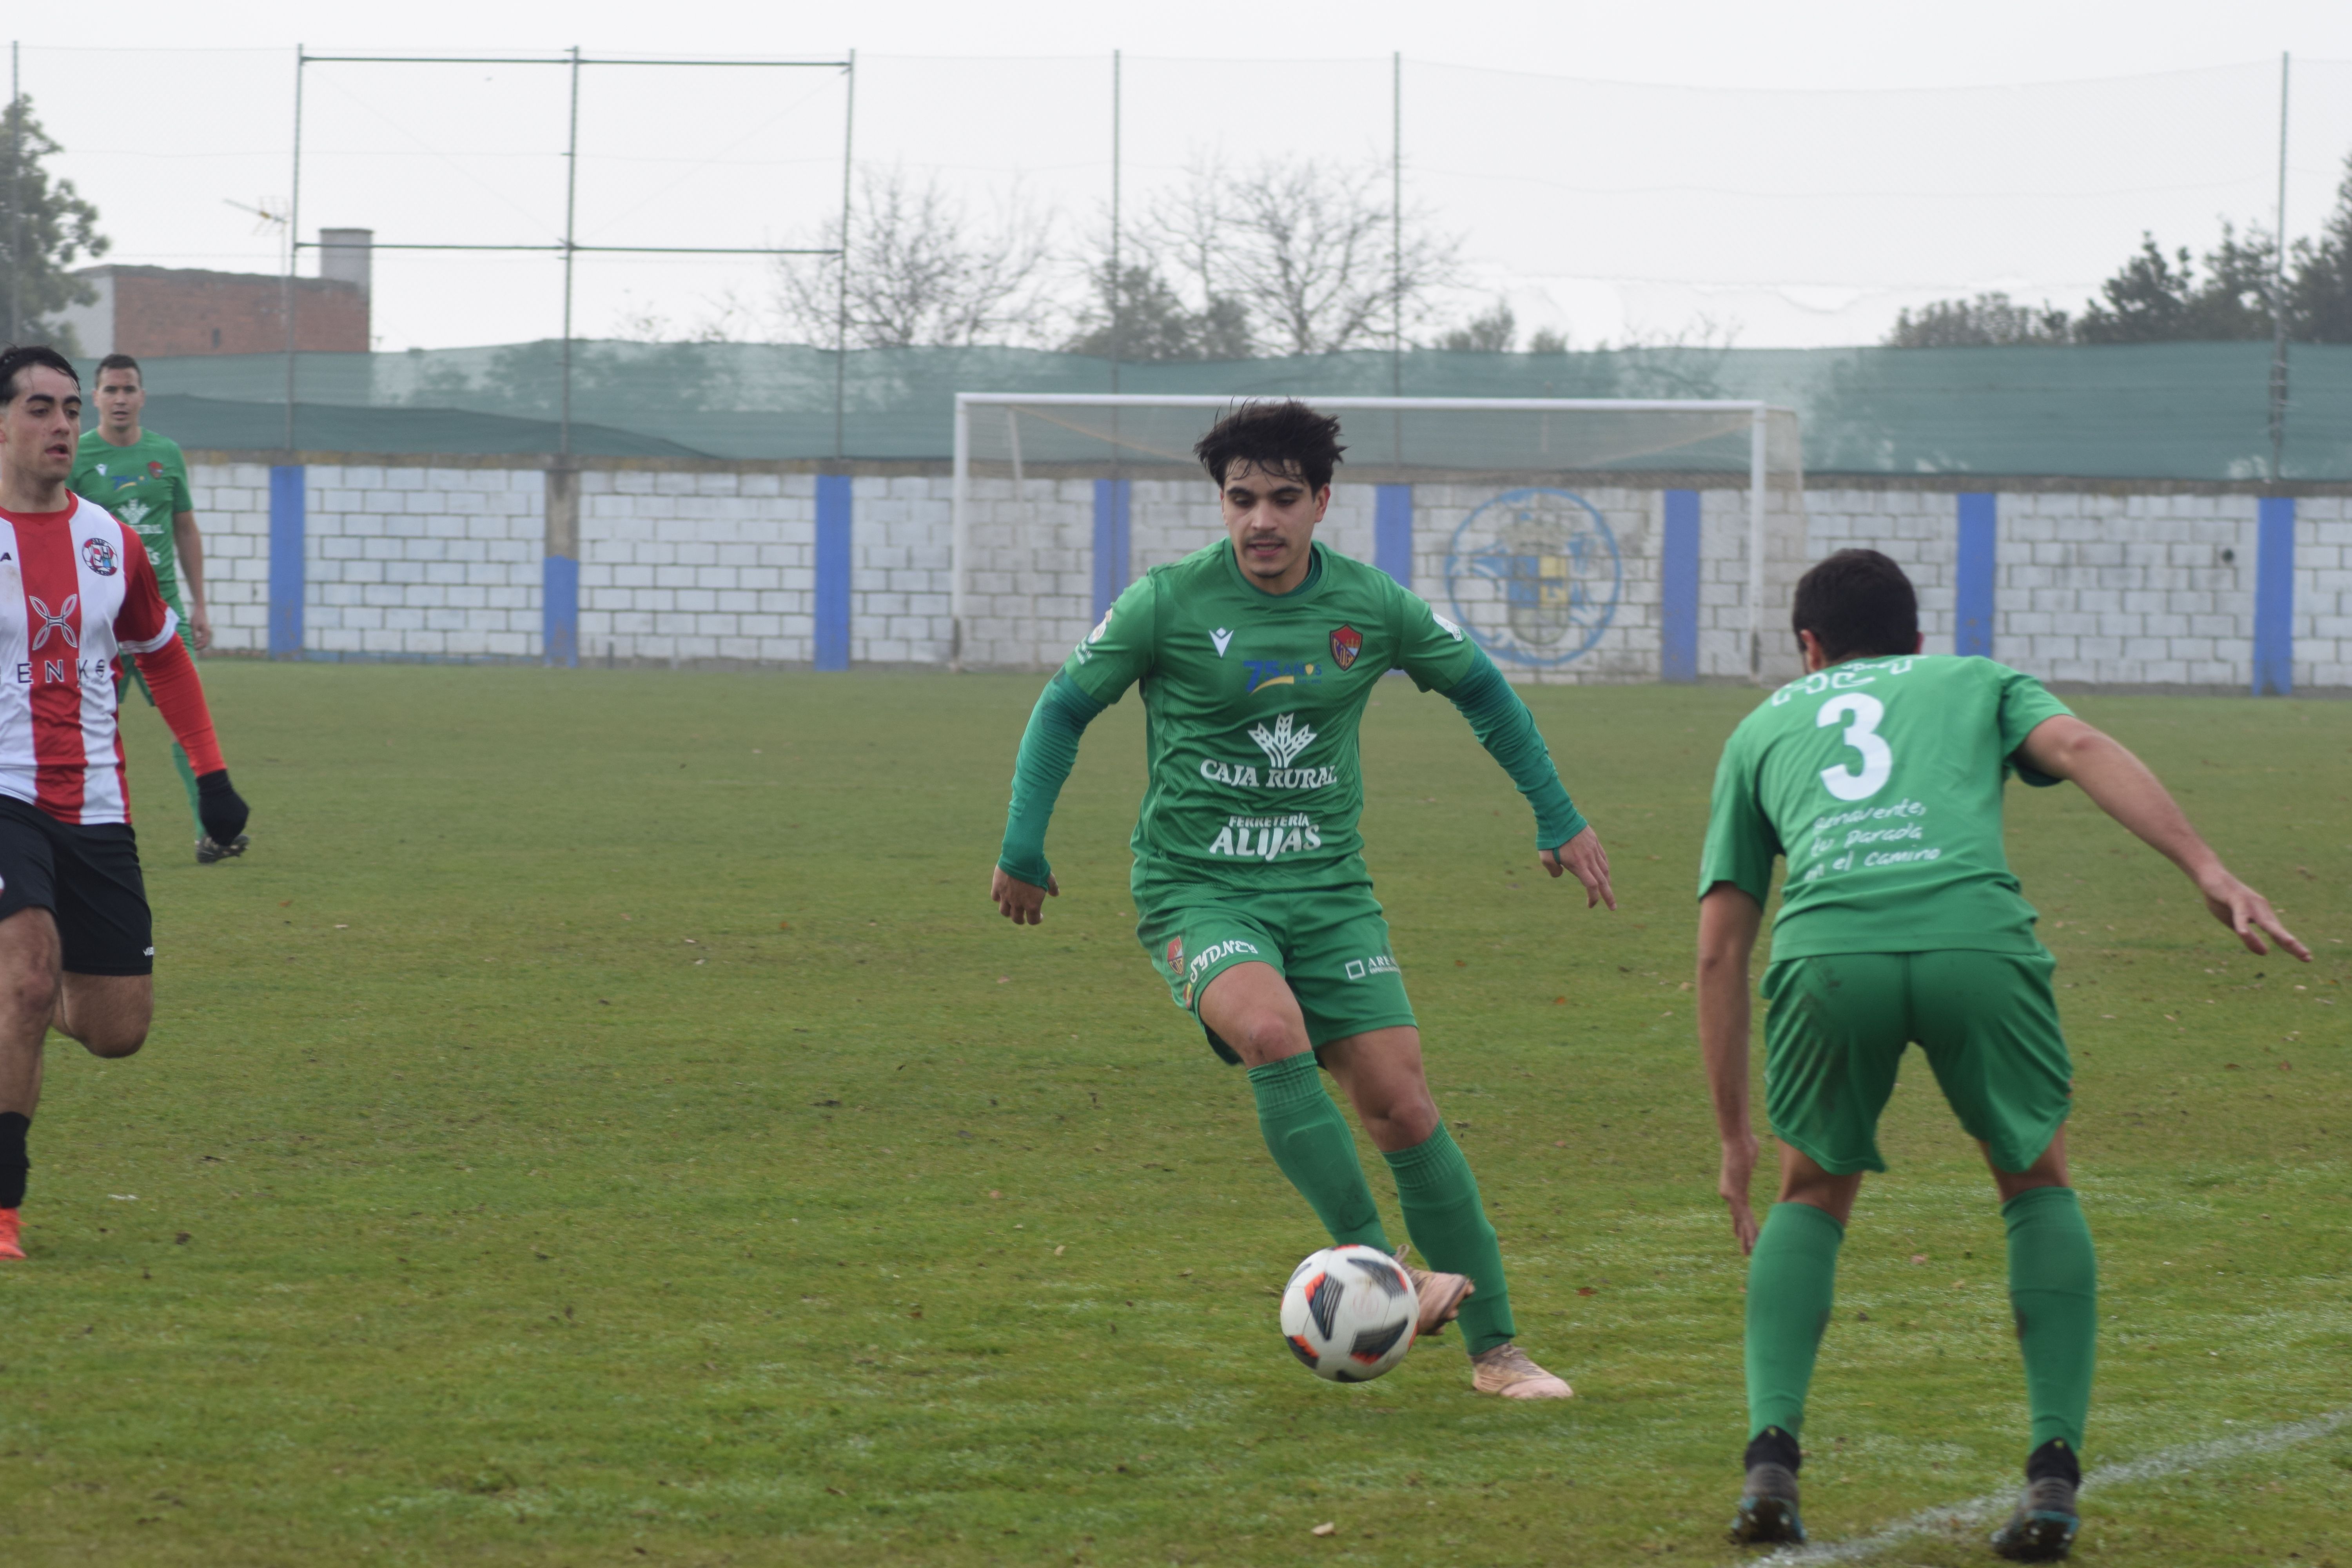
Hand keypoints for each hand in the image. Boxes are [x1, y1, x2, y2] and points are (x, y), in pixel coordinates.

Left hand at [188, 603, 212, 651]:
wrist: (200, 609)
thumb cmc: (196, 617)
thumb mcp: (193, 626)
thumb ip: (194, 634)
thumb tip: (193, 642)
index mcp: (206, 632)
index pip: (204, 643)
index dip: (198, 647)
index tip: (192, 648)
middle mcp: (208, 633)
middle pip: (205, 643)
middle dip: (198, 646)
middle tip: (191, 648)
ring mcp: (207, 631)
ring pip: (204, 641)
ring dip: (198, 644)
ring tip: (191, 644)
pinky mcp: (205, 630)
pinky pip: (202, 638)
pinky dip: (198, 640)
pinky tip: (193, 640)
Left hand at [194, 769, 248, 844]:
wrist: (216, 787)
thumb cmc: (208, 805)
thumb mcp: (207, 821)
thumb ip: (213, 833)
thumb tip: (218, 842)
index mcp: (229, 826)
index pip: (225, 841)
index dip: (219, 841)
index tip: (214, 839)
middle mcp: (239, 822)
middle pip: (233, 836)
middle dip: (225, 835)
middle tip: (217, 830)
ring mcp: (244, 816)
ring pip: (238, 828)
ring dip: (231, 828)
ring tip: (222, 822)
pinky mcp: (246, 810)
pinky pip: (240, 820)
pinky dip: (235, 820)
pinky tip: (228, 814)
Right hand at [991, 866, 1057, 925]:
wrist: (1021, 856)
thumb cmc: (1037, 867)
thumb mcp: (1048, 878)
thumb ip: (1052, 887)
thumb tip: (1056, 894)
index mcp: (1032, 904)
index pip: (1033, 921)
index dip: (1036, 920)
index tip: (1039, 916)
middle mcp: (1018, 903)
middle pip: (1016, 919)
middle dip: (1020, 919)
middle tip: (1022, 917)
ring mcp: (1006, 896)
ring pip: (1004, 911)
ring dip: (1008, 912)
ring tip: (1011, 908)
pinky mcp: (997, 887)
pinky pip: (995, 898)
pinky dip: (999, 898)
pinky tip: (1003, 894)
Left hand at [1540, 825, 1615, 910]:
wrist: (1559, 814)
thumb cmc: (1550, 837)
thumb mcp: (1545, 857)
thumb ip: (1552, 870)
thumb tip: (1559, 875)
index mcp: (1579, 864)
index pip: (1591, 886)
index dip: (1593, 898)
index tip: (1591, 906)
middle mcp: (1589, 858)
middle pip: (1603, 881)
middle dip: (1608, 896)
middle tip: (1613, 908)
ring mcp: (1594, 849)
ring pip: (1605, 869)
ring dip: (1607, 882)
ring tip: (1608, 891)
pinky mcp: (1594, 841)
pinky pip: (1603, 858)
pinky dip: (1605, 868)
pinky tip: (1605, 872)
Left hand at [1719, 1131, 1760, 1253]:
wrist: (1737, 1140)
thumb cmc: (1743, 1144)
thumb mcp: (1747, 1156)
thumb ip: (1747, 1160)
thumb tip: (1749, 1151)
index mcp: (1730, 1188)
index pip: (1737, 1210)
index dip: (1740, 1222)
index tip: (1739, 1233)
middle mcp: (1728, 1194)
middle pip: (1737, 1219)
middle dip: (1742, 1235)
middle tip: (1746, 1251)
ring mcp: (1731, 1196)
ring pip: (1741, 1222)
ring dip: (1747, 1238)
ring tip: (1749, 1253)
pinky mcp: (1736, 1195)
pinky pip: (1745, 1217)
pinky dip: (1750, 1230)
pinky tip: (1754, 1241)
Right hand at [2194, 868, 2310, 960]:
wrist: (2210, 875)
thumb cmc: (2223, 900)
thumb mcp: (2235, 923)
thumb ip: (2250, 937)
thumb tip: (2265, 953)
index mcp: (2262, 916)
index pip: (2278, 934)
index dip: (2291, 947)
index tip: (2307, 958)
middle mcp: (2261, 909)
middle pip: (2277, 930)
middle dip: (2292, 944)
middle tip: (2307, 957)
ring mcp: (2250, 903)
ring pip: (2265, 922)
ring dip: (2279, 933)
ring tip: (2291, 943)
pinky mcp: (2236, 899)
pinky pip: (2240, 915)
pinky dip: (2242, 925)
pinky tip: (2242, 934)